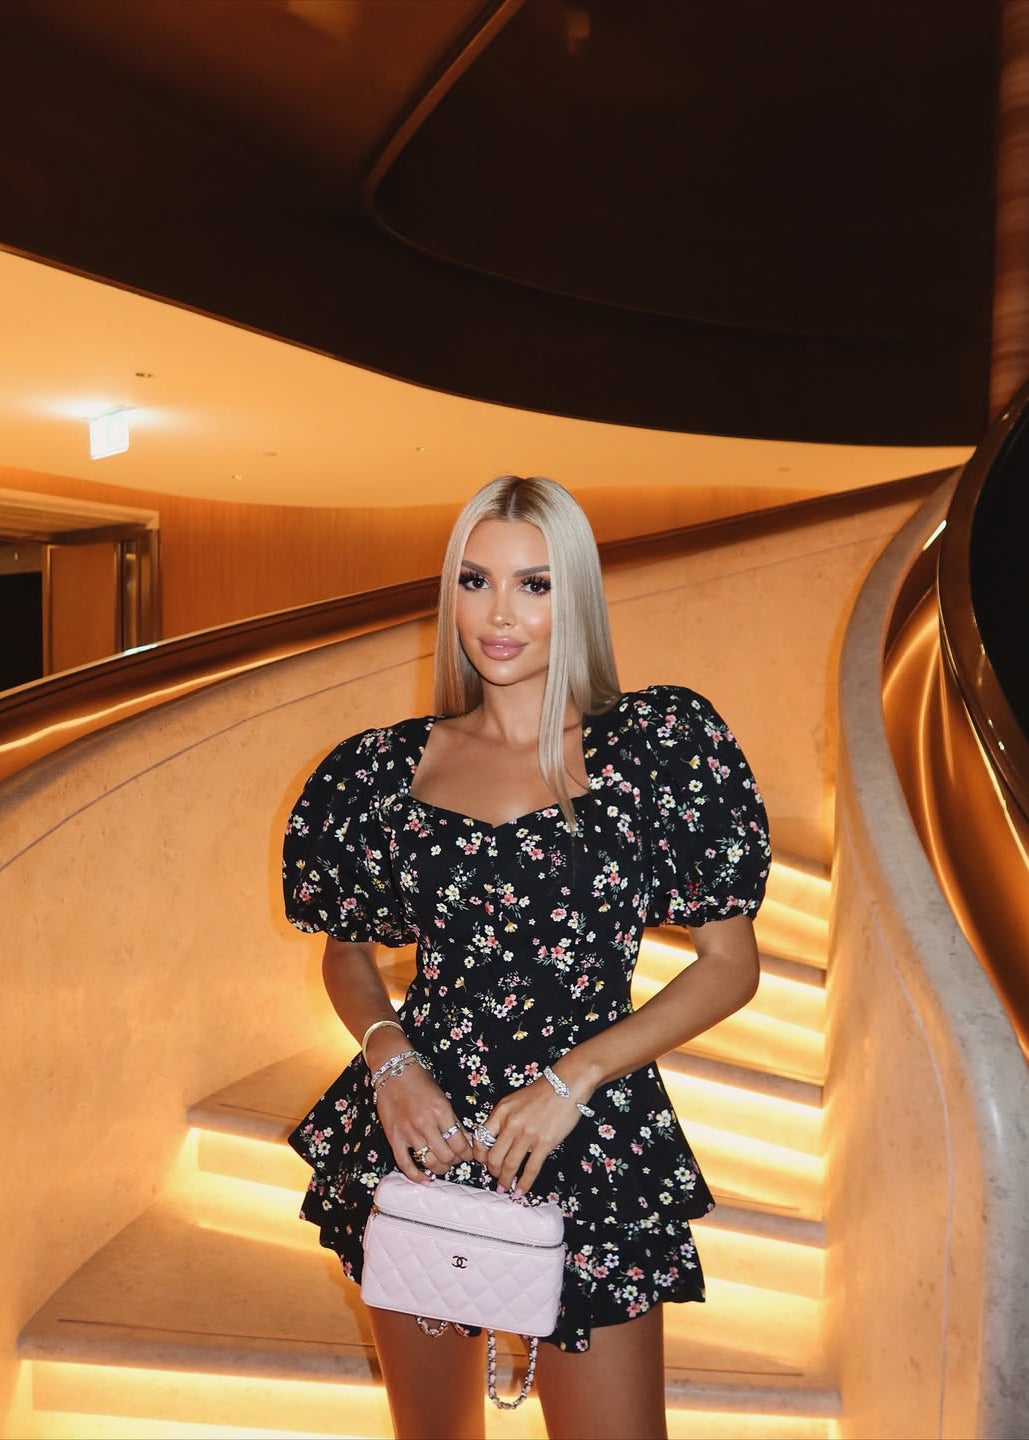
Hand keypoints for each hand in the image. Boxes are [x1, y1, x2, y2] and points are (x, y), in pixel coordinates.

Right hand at [373, 1064, 472, 1181]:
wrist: (393, 1071)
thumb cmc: (420, 1081)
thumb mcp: (442, 1098)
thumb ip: (453, 1120)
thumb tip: (467, 1140)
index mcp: (441, 1112)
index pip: (460, 1143)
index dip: (467, 1153)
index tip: (468, 1154)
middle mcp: (426, 1124)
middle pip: (447, 1156)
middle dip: (456, 1161)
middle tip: (456, 1159)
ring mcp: (409, 1133)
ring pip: (430, 1163)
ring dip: (441, 1168)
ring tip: (444, 1166)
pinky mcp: (394, 1138)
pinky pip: (405, 1164)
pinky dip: (417, 1176)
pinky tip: (426, 1180)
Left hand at [472, 1077, 584, 1193]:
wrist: (566, 1084)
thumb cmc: (542, 1092)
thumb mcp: (514, 1100)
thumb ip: (503, 1118)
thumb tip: (496, 1141)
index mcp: (501, 1111)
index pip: (481, 1139)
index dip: (480, 1156)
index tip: (484, 1163)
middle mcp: (511, 1124)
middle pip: (493, 1157)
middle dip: (493, 1172)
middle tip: (496, 1177)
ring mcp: (527, 1135)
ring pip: (509, 1166)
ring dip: (505, 1181)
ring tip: (504, 1189)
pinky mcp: (544, 1143)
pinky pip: (530, 1169)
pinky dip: (524, 1184)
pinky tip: (520, 1191)